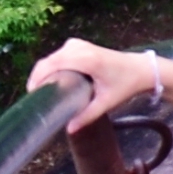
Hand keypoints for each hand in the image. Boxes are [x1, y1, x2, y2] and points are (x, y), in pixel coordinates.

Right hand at [27, 36, 151, 108]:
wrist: (140, 69)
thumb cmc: (125, 84)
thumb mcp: (107, 102)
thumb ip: (87, 116)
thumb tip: (69, 129)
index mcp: (87, 59)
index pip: (53, 64)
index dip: (39, 77)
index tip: (32, 94)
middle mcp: (80, 48)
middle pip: (49, 60)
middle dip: (39, 77)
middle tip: (36, 98)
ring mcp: (78, 44)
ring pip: (52, 57)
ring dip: (44, 72)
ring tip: (42, 92)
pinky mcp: (79, 45)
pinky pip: (58, 55)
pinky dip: (52, 67)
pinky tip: (51, 82)